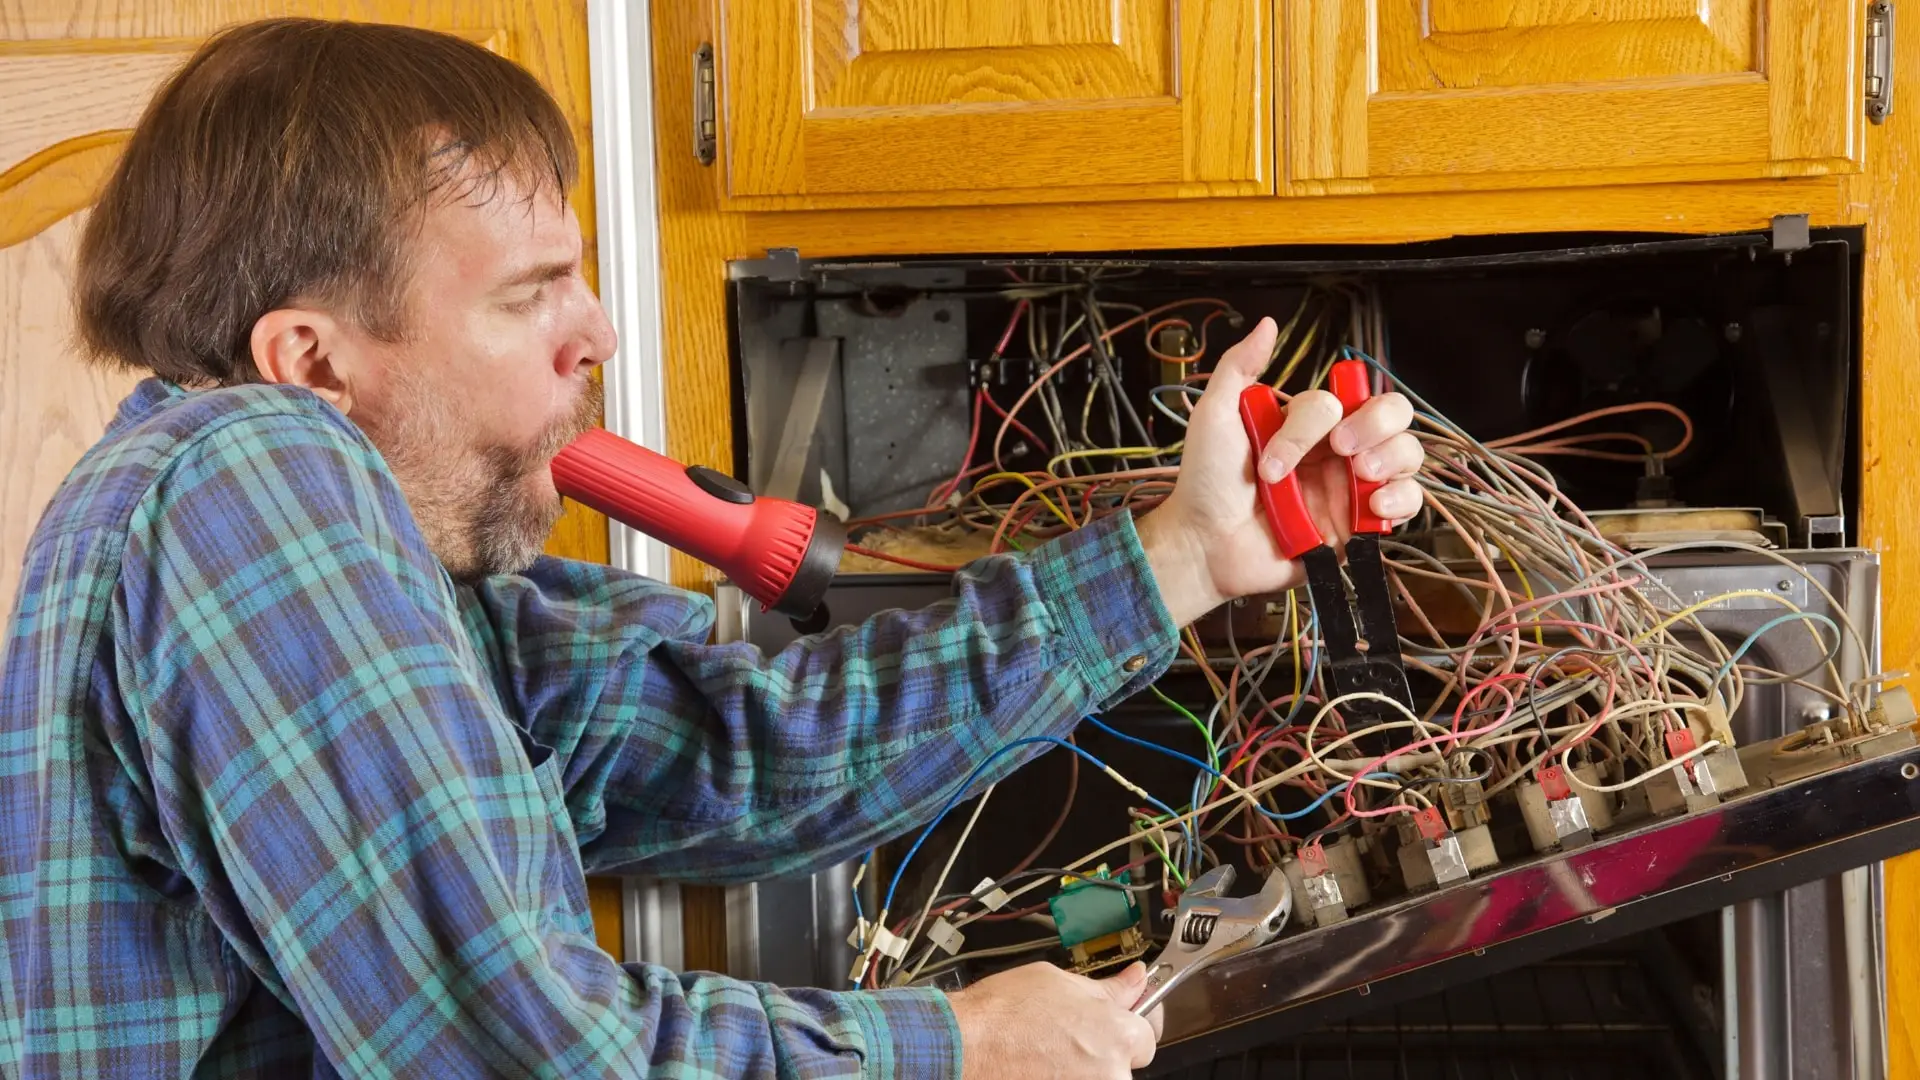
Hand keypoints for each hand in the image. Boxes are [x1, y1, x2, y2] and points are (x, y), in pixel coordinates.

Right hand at [948, 961, 1161, 1078]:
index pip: (1146, 1036)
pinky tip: (1039, 1065)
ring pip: (1098, 1077)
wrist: (963, 1045)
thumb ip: (1106, 989)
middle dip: (1104, 1051)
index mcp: (1117, 1034)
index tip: (1114, 1021)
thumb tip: (1135, 980)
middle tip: (1068, 1038)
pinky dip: (1062, 1076)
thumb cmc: (1004, 1013)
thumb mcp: (1060, 982)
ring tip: (1046, 1053)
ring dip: (1081, 1068)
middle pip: (1124, 1064)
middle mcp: (1111, 1072)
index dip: (1127, 1024)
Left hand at [1137, 317, 1423, 626]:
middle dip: (1377, 426)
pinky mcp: (1361, 526)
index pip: (1339, 401)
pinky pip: (1408, 504)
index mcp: (1309, 425)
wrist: (1207, 545)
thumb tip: (1267, 324)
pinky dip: (1402, 500)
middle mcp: (1338, 452)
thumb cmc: (1206, 483)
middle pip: (1392, 415)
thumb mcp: (1214, 417)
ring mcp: (1352, 488)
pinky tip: (1373, 507)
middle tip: (1343, 452)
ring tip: (1362, 478)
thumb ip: (1239, 368)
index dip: (1316, 423)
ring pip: (1407, 455)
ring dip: (1393, 458)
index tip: (1276, 458)